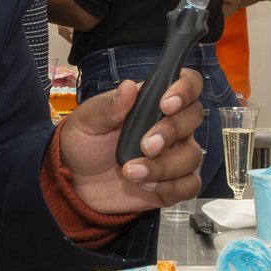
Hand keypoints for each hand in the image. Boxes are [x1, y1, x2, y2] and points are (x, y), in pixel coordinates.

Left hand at [57, 70, 206, 214]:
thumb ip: (109, 106)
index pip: (186, 84)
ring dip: (163, 166)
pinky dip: (171, 187)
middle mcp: (169, 126)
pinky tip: (146, 185)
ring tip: (131, 172)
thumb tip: (129, 87)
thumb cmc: (84, 144)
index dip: (185, 89)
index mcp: (151, 103)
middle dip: (171, 132)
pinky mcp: (173, 183)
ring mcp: (173, 154)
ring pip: (191, 155)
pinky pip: (189, 185)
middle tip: (145, 145)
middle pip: (194, 117)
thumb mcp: (87, 121)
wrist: (76, 182)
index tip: (166, 104)